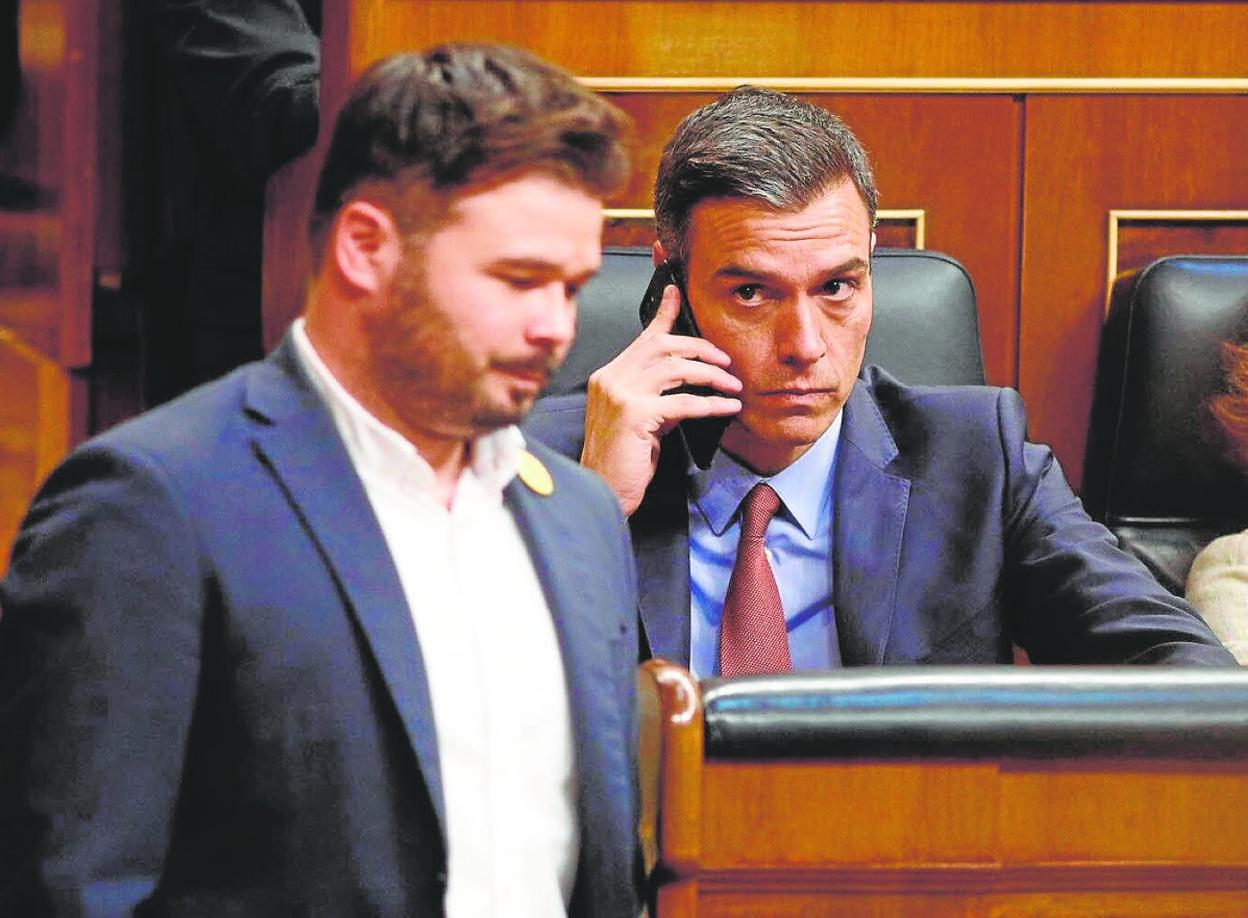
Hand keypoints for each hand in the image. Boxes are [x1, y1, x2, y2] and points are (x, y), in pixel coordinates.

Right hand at [581, 284, 741, 515]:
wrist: (605, 491)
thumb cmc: (623, 462)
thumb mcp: (643, 421)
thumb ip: (660, 397)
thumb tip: (691, 386)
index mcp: (609, 376)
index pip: (642, 337)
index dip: (663, 313)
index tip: (676, 292)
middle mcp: (610, 379)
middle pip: (662, 345)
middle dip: (700, 348)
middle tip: (725, 361)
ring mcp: (619, 395)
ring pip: (675, 368)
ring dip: (711, 374)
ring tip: (733, 385)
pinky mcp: (633, 414)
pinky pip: (683, 402)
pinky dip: (711, 403)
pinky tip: (728, 406)